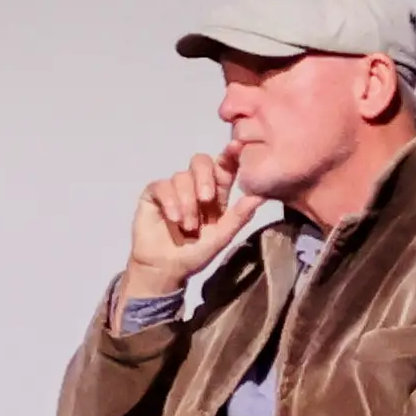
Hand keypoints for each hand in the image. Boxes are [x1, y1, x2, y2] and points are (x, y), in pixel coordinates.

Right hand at [126, 139, 243, 291]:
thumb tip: (261, 196)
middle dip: (204, 177)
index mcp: (215, 196)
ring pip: (181, 177)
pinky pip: (162, 186)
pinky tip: (174, 219)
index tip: (236, 147)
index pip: (223, 169)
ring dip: (187, 202)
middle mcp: (194, 188)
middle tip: (207, 198)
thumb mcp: (222, 236)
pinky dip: (170, 202)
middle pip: (200, 162)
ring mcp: (173, 190)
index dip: (229, 156)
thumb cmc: (195, 255)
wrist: (165, 269)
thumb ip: (239, 216)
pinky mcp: (153, 195)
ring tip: (188, 226)